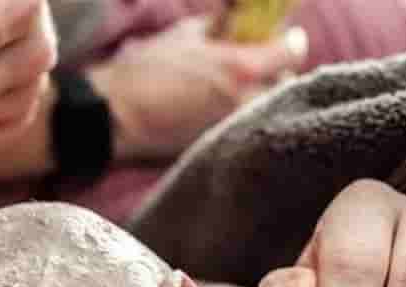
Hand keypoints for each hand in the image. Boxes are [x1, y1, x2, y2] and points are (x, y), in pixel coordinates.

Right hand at [85, 17, 307, 162]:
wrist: (113, 118)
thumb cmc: (142, 72)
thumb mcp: (182, 35)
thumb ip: (215, 27)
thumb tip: (232, 20)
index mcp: (239, 67)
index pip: (292, 51)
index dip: (289, 42)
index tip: (283, 39)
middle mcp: (242, 101)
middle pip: (285, 85)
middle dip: (276, 74)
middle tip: (260, 67)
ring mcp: (230, 129)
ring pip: (265, 110)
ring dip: (260, 99)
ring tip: (238, 92)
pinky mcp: (215, 148)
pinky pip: (241, 129)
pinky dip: (239, 119)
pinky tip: (219, 111)